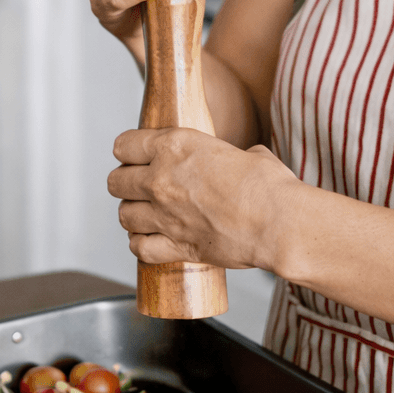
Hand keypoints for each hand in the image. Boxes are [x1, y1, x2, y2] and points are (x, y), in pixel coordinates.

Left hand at [108, 127, 298, 269]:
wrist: (278, 222)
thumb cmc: (268, 186)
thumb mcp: (247, 153)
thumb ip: (231, 156)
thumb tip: (243, 158)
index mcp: (175, 146)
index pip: (124, 145)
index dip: (128, 151)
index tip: (134, 156)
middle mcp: (161, 179)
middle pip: (116, 181)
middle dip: (125, 183)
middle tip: (138, 186)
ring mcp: (164, 215)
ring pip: (124, 215)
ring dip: (132, 214)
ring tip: (145, 214)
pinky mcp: (175, 246)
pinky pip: (139, 248)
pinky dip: (141, 245)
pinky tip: (150, 240)